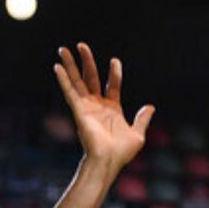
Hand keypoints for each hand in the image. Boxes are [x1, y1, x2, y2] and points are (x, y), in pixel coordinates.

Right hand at [54, 43, 153, 174]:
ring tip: (63, 49)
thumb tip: (151, 106)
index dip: (114, 73)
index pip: (112, 85)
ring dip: (71, 65)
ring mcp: (87, 107)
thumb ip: (142, 119)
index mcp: (112, 109)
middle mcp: (97, 106)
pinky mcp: (79, 111)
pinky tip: (58, 67)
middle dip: (86, 62)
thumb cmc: (122, 153)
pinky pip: (70, 92)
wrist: (109, 162)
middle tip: (81, 45)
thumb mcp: (138, 133)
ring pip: (77, 81)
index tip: (114, 60)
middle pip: (90, 78)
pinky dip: (64, 79)